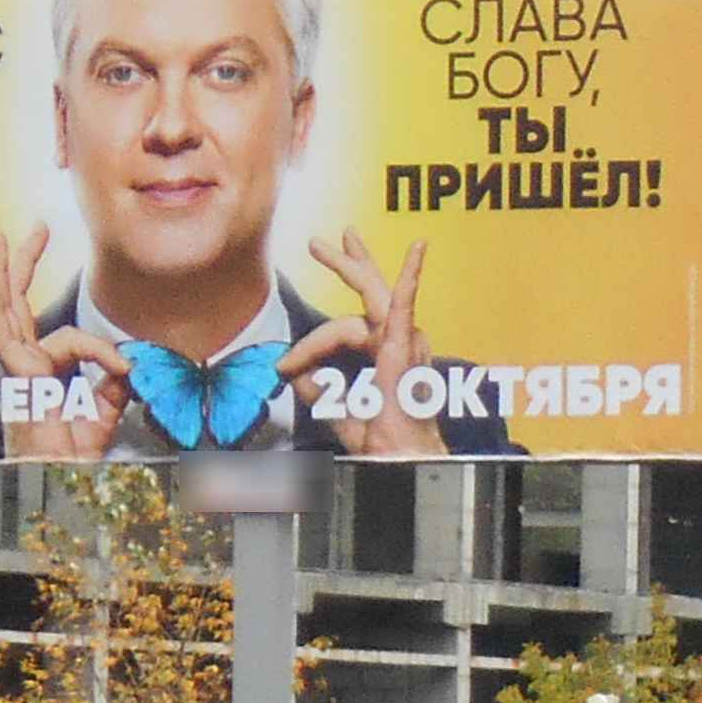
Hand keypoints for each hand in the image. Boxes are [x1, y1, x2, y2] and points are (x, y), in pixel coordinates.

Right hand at [0, 223, 132, 462]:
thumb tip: (127, 363)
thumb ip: (112, 386)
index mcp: (40, 373)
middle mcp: (22, 366)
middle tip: (35, 228)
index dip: (101, 349)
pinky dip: (22, 316)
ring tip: (1, 236)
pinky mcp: (14, 375)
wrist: (60, 481)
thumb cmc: (74, 459)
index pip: (67, 339)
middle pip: (16, 304)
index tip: (127, 369)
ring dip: (2, 269)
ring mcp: (14, 369)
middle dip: (22, 264)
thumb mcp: (103, 415)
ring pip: (4, 308)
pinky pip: (34, 340)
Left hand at [279, 229, 447, 458]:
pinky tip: (418, 251)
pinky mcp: (404, 346)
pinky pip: (404, 305)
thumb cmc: (381, 442)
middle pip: (369, 292)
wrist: (399, 459)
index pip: (343, 331)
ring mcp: (405, 341)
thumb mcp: (337, 408)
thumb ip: (317, 389)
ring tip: (318, 245)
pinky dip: (410, 277)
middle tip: (316, 243)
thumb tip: (290, 370)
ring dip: (347, 265)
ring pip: (370, 295)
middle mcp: (401, 341)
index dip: (309, 346)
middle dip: (345, 263)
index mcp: (388, 353)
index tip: (283, 366)